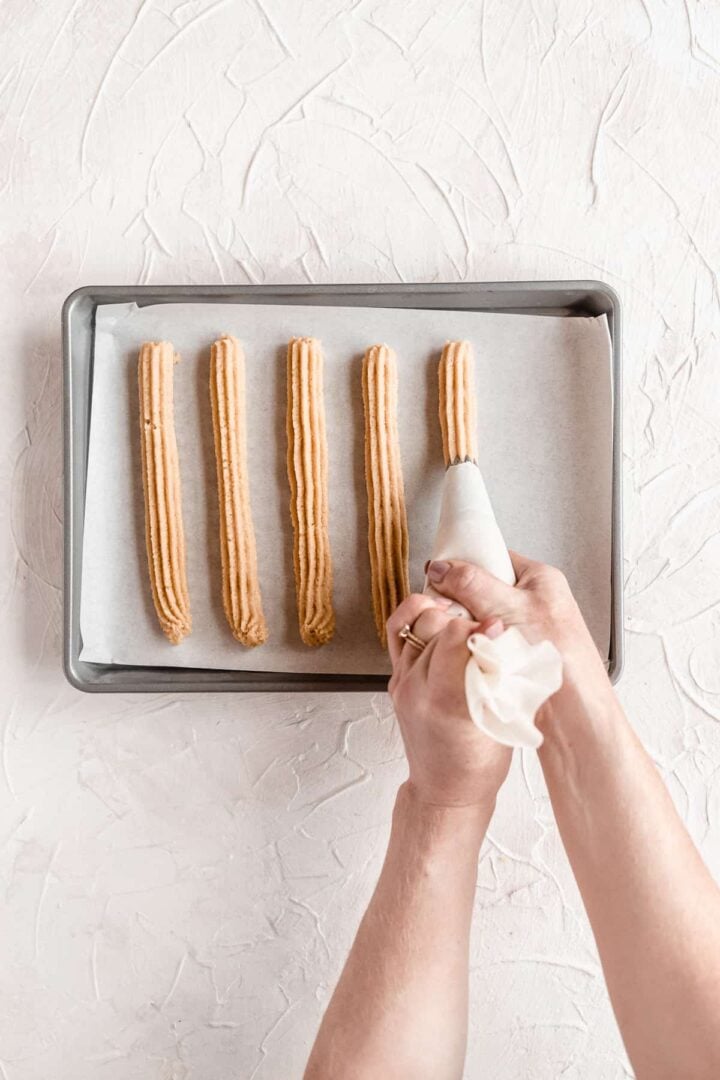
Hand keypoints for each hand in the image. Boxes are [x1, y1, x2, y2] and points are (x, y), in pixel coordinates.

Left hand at [387, 594, 511, 808]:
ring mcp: (402, 682)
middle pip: (435, 624)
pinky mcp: (396, 679)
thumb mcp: (501, 722)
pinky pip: (396, 632)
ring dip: (443, 616)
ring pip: (415, 623)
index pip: (454, 637)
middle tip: (482, 629)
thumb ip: (500, 677)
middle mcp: (416, 687)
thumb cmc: (478, 764)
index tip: (497, 628)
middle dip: (464, 619)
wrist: (445, 790)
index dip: (480, 625)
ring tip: (464, 624)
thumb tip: (506, 635)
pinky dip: (415, 616)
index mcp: (444, 700)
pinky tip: (435, 613)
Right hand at [423, 553, 613, 729]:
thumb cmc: (563, 657)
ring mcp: (520, 630)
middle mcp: (531, 603)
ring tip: (459, 635)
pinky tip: (465, 654)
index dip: (465, 563)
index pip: (493, 557)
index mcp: (539, 580)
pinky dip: (469, 647)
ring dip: (464, 627)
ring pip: (477, 619)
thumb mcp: (513, 608)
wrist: (573, 711)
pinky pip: (479, 643)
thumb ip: (474, 584)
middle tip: (448, 610)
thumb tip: (443, 569)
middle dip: (460, 601)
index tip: (439, 573)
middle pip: (480, 590)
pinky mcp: (511, 655)